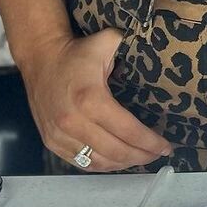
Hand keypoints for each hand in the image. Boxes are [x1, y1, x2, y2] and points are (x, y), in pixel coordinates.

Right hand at [19, 27, 173, 171]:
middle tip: (158, 154)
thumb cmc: (76, 52)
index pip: (128, 130)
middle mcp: (75, 123)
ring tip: (141, 157)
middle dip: (142, 156)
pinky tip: (117, 160)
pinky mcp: (52, 143)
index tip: (166, 146)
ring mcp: (61, 136)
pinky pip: (81, 163)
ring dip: (123, 164)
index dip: (150, 142)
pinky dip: (102, 165)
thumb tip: (149, 45)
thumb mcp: (105, 41)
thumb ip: (127, 43)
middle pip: (116, 151)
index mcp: (92, 99)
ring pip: (98, 162)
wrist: (40, 59)